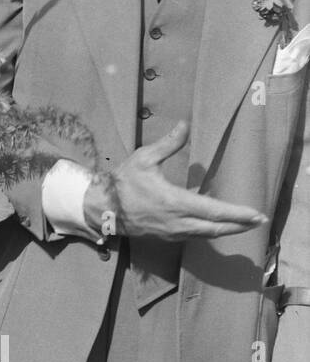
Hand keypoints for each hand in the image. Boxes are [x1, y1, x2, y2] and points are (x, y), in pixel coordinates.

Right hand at [82, 121, 266, 240]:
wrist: (101, 208)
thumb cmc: (123, 182)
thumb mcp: (144, 158)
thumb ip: (168, 144)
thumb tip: (185, 124)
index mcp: (175, 202)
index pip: (214, 211)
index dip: (237, 213)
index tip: (256, 214)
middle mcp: (178, 222)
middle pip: (217, 228)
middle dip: (240, 225)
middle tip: (259, 220)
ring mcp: (172, 232)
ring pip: (207, 235)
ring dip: (228, 230)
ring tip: (244, 224)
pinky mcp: (167, 237)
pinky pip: (195, 237)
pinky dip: (210, 232)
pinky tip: (217, 226)